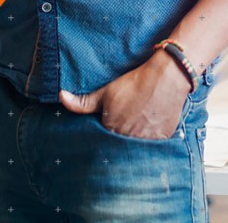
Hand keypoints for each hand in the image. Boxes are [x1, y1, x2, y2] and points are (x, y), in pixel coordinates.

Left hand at [59, 52, 190, 139]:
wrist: (166, 78)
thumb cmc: (135, 83)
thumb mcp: (106, 92)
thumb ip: (83, 102)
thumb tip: (61, 97)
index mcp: (111, 129)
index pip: (101, 142)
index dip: (102, 136)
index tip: (107, 127)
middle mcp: (128, 139)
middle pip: (118, 147)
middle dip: (116, 140)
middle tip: (122, 125)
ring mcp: (146, 141)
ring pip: (135, 148)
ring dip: (132, 142)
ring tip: (134, 127)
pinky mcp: (162, 140)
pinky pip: (151, 147)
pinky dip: (148, 140)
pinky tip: (147, 129)